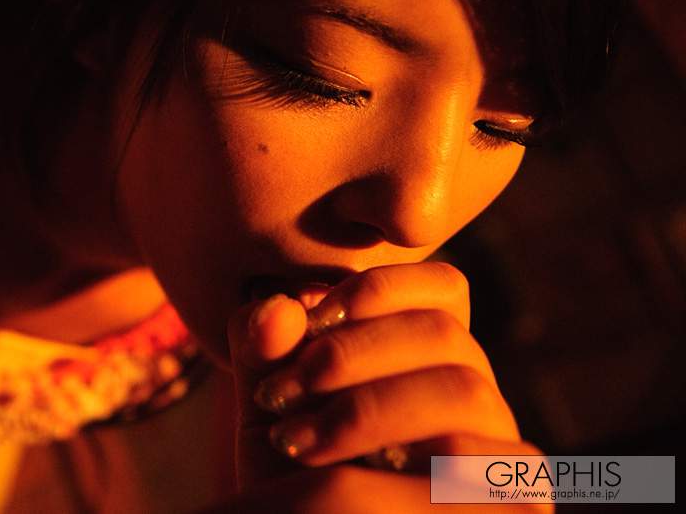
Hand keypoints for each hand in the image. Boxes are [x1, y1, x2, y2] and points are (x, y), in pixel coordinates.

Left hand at [226, 262, 550, 510]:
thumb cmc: (290, 464)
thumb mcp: (268, 400)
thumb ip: (263, 345)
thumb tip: (280, 309)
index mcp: (430, 354)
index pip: (443, 287)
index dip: (381, 286)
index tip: (313, 316)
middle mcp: (474, 393)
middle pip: (444, 333)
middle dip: (350, 353)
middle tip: (279, 393)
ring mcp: (499, 446)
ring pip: (465, 391)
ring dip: (368, 409)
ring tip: (297, 444)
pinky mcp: (516, 497)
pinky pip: (490, 462)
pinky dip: (417, 460)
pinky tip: (357, 477)